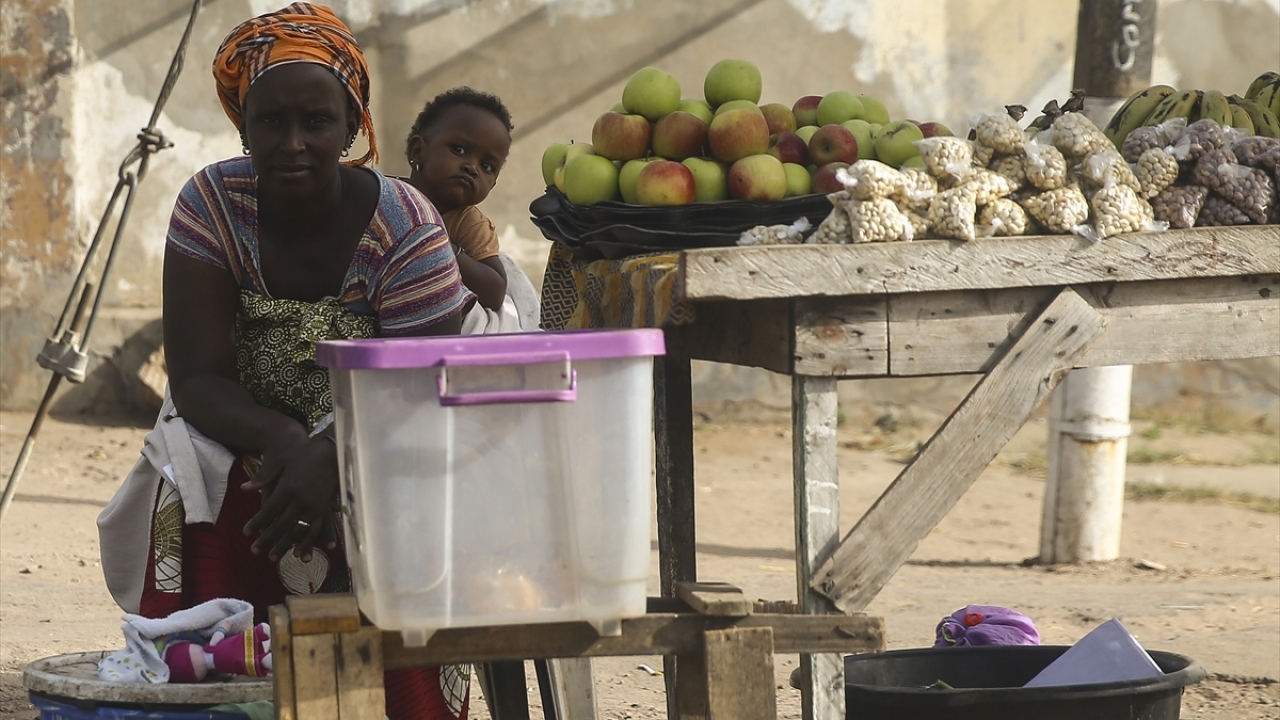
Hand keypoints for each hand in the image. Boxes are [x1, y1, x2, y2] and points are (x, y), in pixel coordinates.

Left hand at [242, 434, 339, 561]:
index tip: (246, 533)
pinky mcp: (324, 509)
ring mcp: (315, 506)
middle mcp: (302, 500)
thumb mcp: (280, 461)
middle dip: (267, 540)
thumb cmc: (301, 455)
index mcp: (289, 488)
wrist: (329, 451)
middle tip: (255, 551)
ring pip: (298, 532)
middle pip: (282, 525)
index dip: (256, 523)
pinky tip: (301, 555)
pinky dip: (308, 543)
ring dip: (285, 546)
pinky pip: (315, 530)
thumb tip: (244, 488)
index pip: (269, 510)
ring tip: (273, 557)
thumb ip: (263, 476)